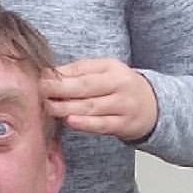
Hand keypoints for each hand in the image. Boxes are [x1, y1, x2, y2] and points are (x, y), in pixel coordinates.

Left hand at [40, 58, 157, 141]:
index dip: (60, 75)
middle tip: (40, 92)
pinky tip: (69, 121)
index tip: (40, 78)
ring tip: (48, 107)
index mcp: (111, 68)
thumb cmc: (119, 88)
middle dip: (60, 89)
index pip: (82, 70)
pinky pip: (102, 125)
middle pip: (85, 87)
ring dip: (67, 107)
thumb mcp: (104, 72)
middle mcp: (119, 85)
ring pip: (91, 107)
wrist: (152, 106)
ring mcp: (122, 106)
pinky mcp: (123, 124)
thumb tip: (49, 74)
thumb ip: (79, 72)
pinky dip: (85, 123)